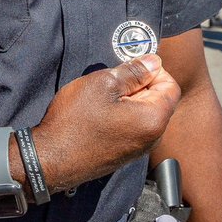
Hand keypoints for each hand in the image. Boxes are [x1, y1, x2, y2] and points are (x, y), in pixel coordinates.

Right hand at [34, 56, 180, 191]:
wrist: (50, 159)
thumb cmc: (74, 121)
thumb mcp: (103, 84)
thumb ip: (134, 71)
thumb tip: (154, 62)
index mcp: (153, 120)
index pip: (170, 86)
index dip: (153, 70)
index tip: (131, 67)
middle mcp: (151, 139)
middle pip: (158, 101)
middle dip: (139, 85)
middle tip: (112, 82)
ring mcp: (138, 150)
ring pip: (143, 114)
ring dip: (128, 100)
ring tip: (102, 98)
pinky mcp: (123, 155)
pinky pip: (132, 128)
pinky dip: (121, 116)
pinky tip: (98, 114)